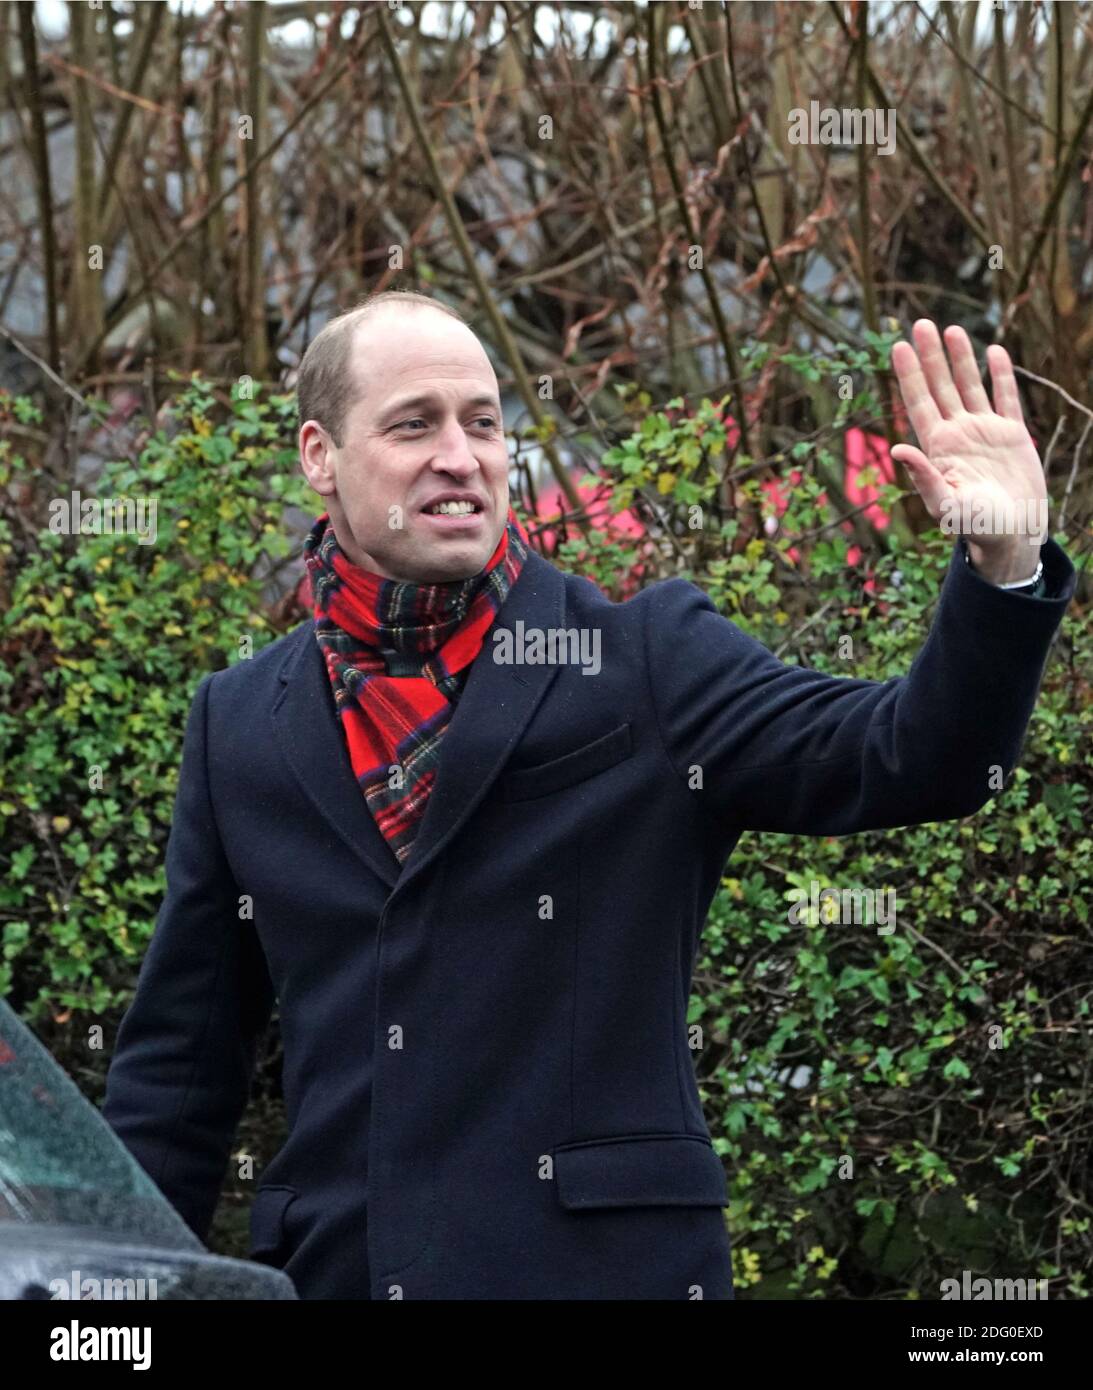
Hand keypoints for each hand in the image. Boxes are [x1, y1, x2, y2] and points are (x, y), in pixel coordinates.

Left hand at [889, 320, 1047, 584]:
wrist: (1010, 535)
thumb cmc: (974, 526)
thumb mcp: (944, 504)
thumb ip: (923, 476)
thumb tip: (899, 448)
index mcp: (938, 447)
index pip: (920, 402)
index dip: (910, 374)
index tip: (898, 346)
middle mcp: (958, 434)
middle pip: (941, 386)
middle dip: (931, 357)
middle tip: (920, 324)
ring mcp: (984, 432)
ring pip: (970, 386)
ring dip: (961, 359)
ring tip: (951, 330)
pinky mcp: (1011, 436)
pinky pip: (1005, 398)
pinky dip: (1000, 376)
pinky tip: (994, 352)